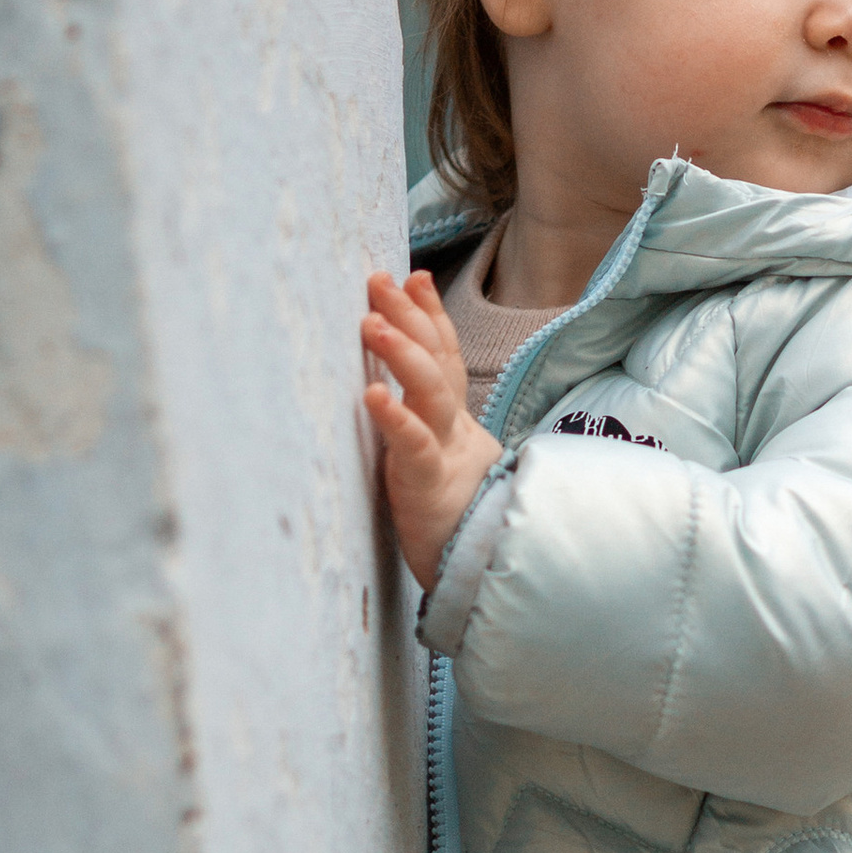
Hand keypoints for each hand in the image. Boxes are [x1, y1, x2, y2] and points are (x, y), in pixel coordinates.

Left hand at [361, 269, 502, 591]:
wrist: (480, 576)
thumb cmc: (449, 523)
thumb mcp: (439, 463)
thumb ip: (424, 424)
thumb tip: (394, 390)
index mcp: (455, 425)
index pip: (446, 356)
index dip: (431, 315)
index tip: (412, 276)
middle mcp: (454, 432)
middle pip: (437, 362)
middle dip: (409, 317)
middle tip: (378, 280)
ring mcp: (445, 456)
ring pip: (432, 394)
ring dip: (402, 353)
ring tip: (370, 321)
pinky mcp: (428, 488)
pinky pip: (415, 447)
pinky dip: (396, 418)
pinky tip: (372, 394)